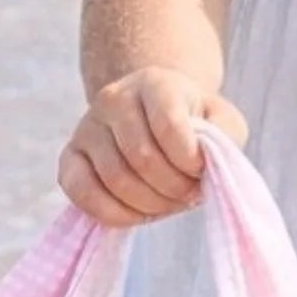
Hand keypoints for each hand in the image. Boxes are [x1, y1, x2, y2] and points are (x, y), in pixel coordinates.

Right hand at [58, 70, 247, 228]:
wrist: (153, 118)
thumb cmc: (192, 124)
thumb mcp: (223, 120)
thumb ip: (226, 134)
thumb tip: (202, 160)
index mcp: (155, 83)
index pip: (170, 126)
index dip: (190, 161)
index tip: (201, 170)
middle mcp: (114, 98)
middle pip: (142, 158)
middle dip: (173, 188)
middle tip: (188, 194)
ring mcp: (87, 126)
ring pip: (115, 179)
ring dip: (149, 204)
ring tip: (168, 201)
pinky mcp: (70, 156)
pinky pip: (81, 192)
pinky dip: (112, 213)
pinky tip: (137, 214)